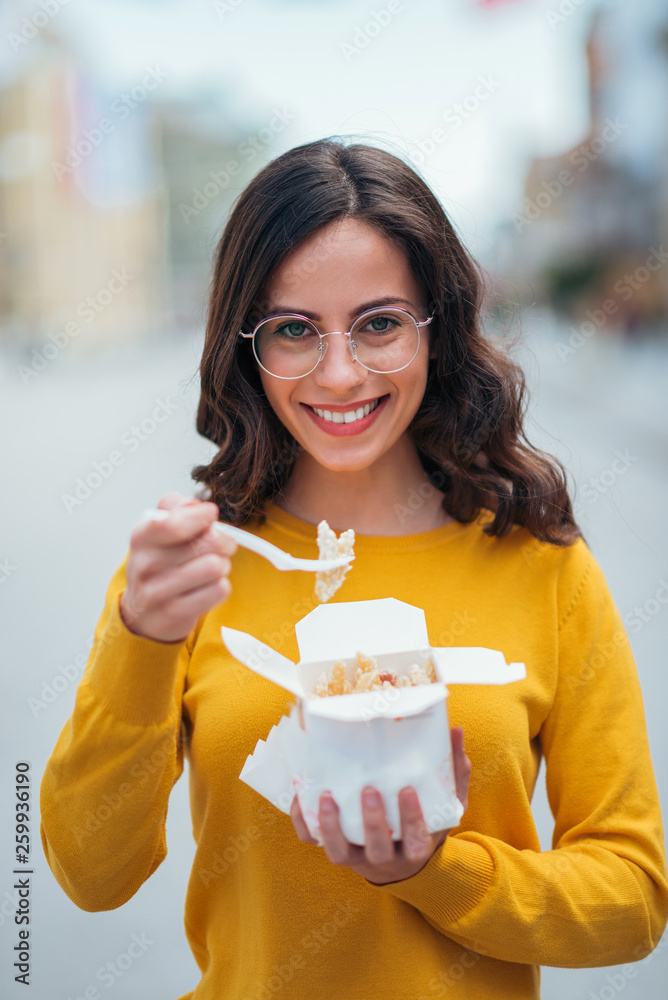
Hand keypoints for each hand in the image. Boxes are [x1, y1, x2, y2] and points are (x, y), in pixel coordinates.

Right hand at [119, 491, 237, 642]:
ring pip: (216, 566)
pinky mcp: (175, 613)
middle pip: (208, 542)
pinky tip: (207, 587)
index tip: (211, 514)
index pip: (173, 524)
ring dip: (223, 565)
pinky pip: (220, 590)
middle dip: (224, 541)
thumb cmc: (159, 562)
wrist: (143, 611)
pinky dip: (221, 586)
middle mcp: (145, 565)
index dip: (201, 516)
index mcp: (142, 536)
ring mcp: (158, 592)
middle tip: (221, 545)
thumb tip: (194, 505)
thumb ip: (176, 507)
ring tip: (211, 567)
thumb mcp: (159, 528)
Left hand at [290, 727, 470, 885]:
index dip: (411, 819)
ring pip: (340, 853)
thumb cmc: (427, 822)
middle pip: (377, 849)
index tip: (407, 791)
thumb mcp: (447, 803)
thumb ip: (454, 771)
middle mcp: (385, 858)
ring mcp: (357, 857)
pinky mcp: (336, 849)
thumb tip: (455, 731)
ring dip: (332, 827)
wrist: (404, 859)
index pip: (417, 840)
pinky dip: (305, 823)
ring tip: (328, 796)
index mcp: (416, 848)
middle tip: (369, 789)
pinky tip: (302, 796)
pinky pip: (314, 842)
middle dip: (372, 821)